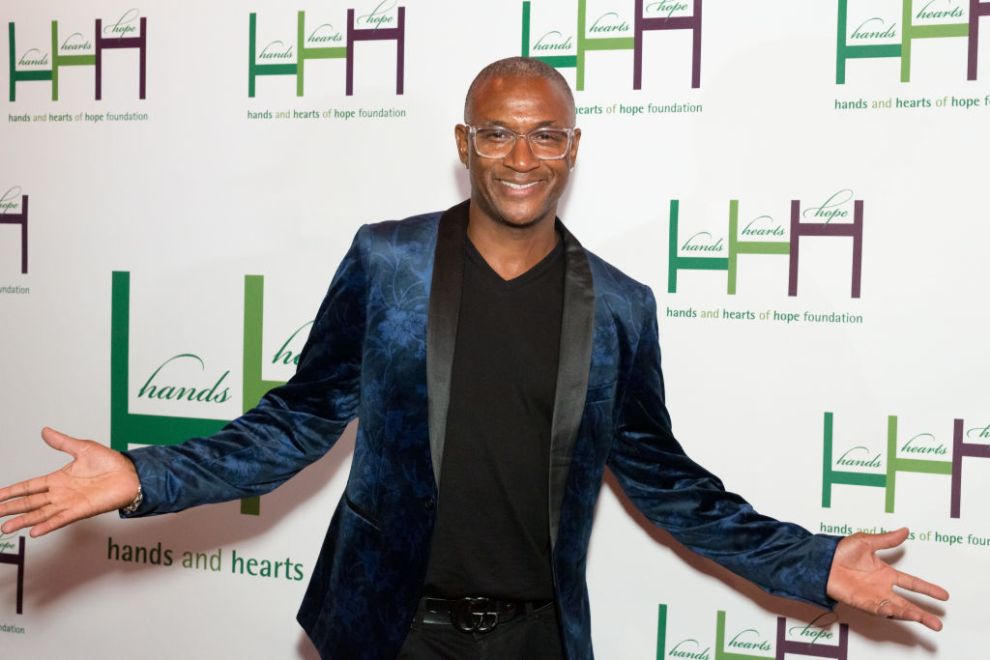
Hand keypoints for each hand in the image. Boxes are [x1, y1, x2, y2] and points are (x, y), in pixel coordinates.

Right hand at [0, 427, 139, 536]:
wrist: (130, 474)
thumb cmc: (110, 462)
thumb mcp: (83, 448)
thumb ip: (62, 442)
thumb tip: (44, 431)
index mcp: (58, 479)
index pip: (29, 486)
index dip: (11, 491)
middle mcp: (60, 493)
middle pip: (29, 502)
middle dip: (10, 508)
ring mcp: (69, 503)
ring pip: (40, 514)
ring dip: (23, 521)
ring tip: (5, 528)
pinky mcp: (81, 510)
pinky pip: (61, 519)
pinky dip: (47, 525)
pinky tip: (34, 532)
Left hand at [826, 527, 948, 630]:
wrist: (819, 560)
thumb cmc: (839, 551)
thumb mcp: (866, 542)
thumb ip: (886, 540)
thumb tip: (905, 530)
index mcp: (884, 573)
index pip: (911, 583)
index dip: (927, 589)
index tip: (944, 595)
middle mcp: (881, 587)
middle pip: (907, 602)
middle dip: (923, 612)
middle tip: (938, 623)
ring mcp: (872, 596)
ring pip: (897, 609)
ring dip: (912, 615)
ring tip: (928, 621)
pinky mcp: (861, 602)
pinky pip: (880, 609)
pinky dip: (893, 613)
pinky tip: (904, 615)